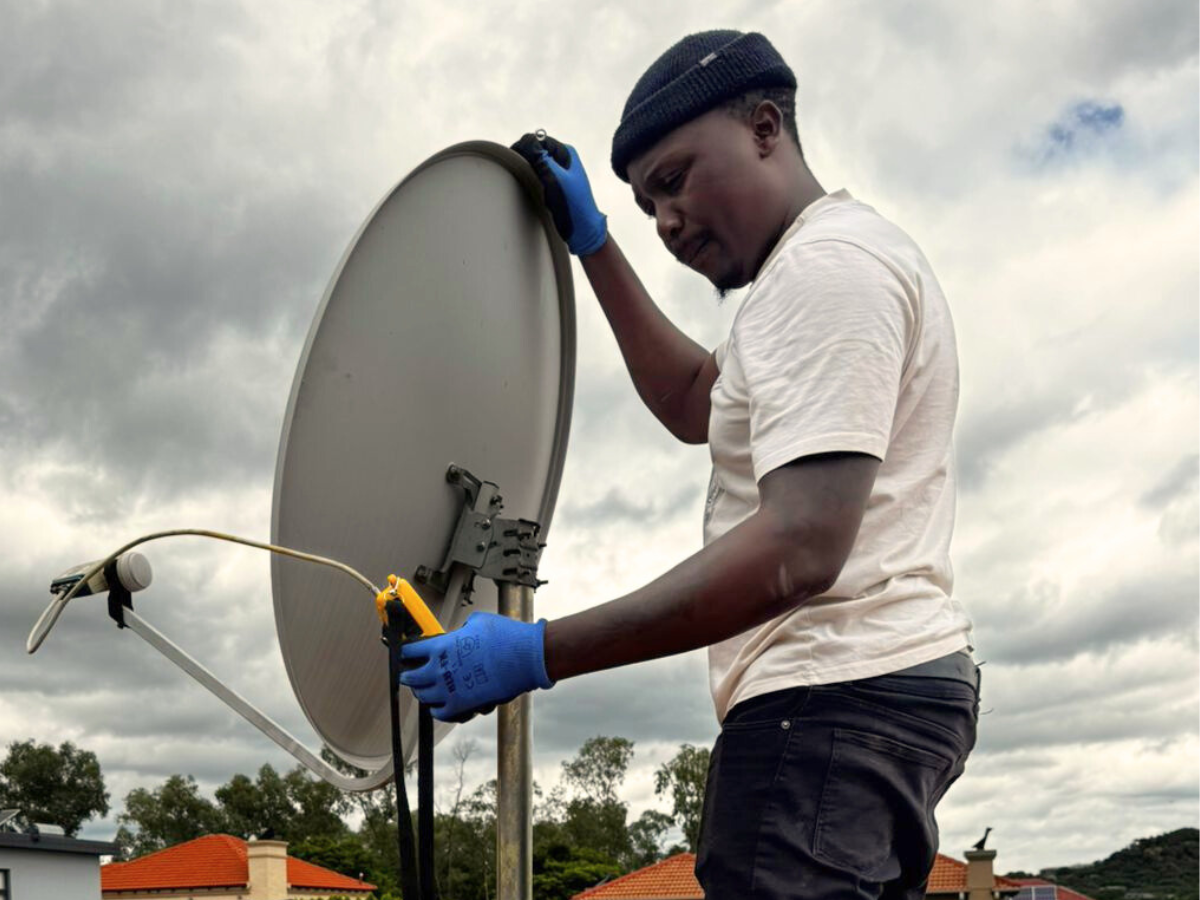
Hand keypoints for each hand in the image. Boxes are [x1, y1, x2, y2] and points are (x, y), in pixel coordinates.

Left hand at [399, 612, 554, 722]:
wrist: (525, 657)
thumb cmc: (505, 637)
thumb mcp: (478, 622)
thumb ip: (461, 630)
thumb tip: (460, 633)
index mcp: (441, 647)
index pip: (410, 652)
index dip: (406, 652)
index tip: (405, 654)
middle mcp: (440, 670)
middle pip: (411, 678)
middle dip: (409, 675)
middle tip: (409, 674)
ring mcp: (449, 690)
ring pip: (424, 697)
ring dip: (423, 693)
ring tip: (424, 690)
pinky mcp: (462, 705)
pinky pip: (440, 713)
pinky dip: (438, 710)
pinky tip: (440, 705)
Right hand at [511, 133, 607, 256]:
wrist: (584, 230)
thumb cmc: (574, 206)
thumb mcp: (556, 179)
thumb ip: (542, 159)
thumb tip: (528, 141)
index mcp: (566, 153)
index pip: (537, 139)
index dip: (523, 147)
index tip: (513, 160)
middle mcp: (563, 159)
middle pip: (535, 149)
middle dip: (524, 158)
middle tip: (517, 172)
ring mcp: (559, 171)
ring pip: (535, 162)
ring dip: (526, 169)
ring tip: (524, 180)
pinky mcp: (555, 184)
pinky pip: (537, 174)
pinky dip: (530, 178)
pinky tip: (529, 187)